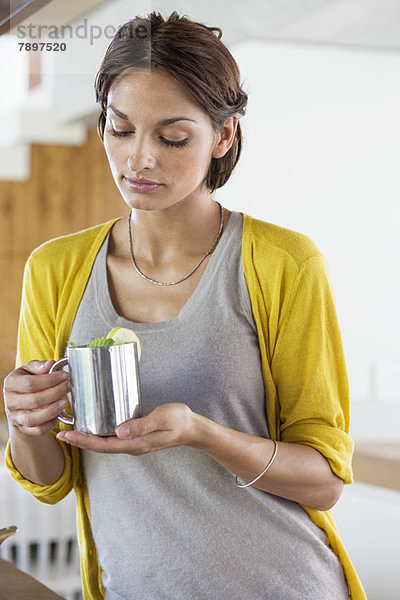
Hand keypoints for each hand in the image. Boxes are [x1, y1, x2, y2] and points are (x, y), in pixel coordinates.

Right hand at [3, 360, 69, 436]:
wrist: (18, 403)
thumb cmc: (27, 382)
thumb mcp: (29, 370)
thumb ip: (39, 366)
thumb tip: (50, 364)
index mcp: (11, 384)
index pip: (30, 383)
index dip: (50, 380)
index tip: (65, 376)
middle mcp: (11, 402)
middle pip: (34, 400)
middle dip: (55, 393)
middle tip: (68, 387)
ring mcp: (16, 417)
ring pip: (33, 419)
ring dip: (52, 411)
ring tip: (65, 402)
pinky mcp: (23, 428)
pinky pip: (37, 430)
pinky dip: (50, 425)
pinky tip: (59, 417)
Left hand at [56, 403, 196, 454]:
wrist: (193, 428)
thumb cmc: (179, 420)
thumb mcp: (162, 418)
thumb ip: (141, 425)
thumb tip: (119, 432)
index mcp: (135, 443)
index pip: (103, 445)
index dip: (83, 441)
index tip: (66, 436)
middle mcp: (132, 446)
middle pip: (100, 446)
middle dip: (80, 441)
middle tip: (61, 433)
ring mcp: (134, 443)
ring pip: (106, 443)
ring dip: (88, 438)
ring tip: (73, 429)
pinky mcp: (136, 437)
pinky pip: (113, 438)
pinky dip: (100, 434)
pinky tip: (95, 425)